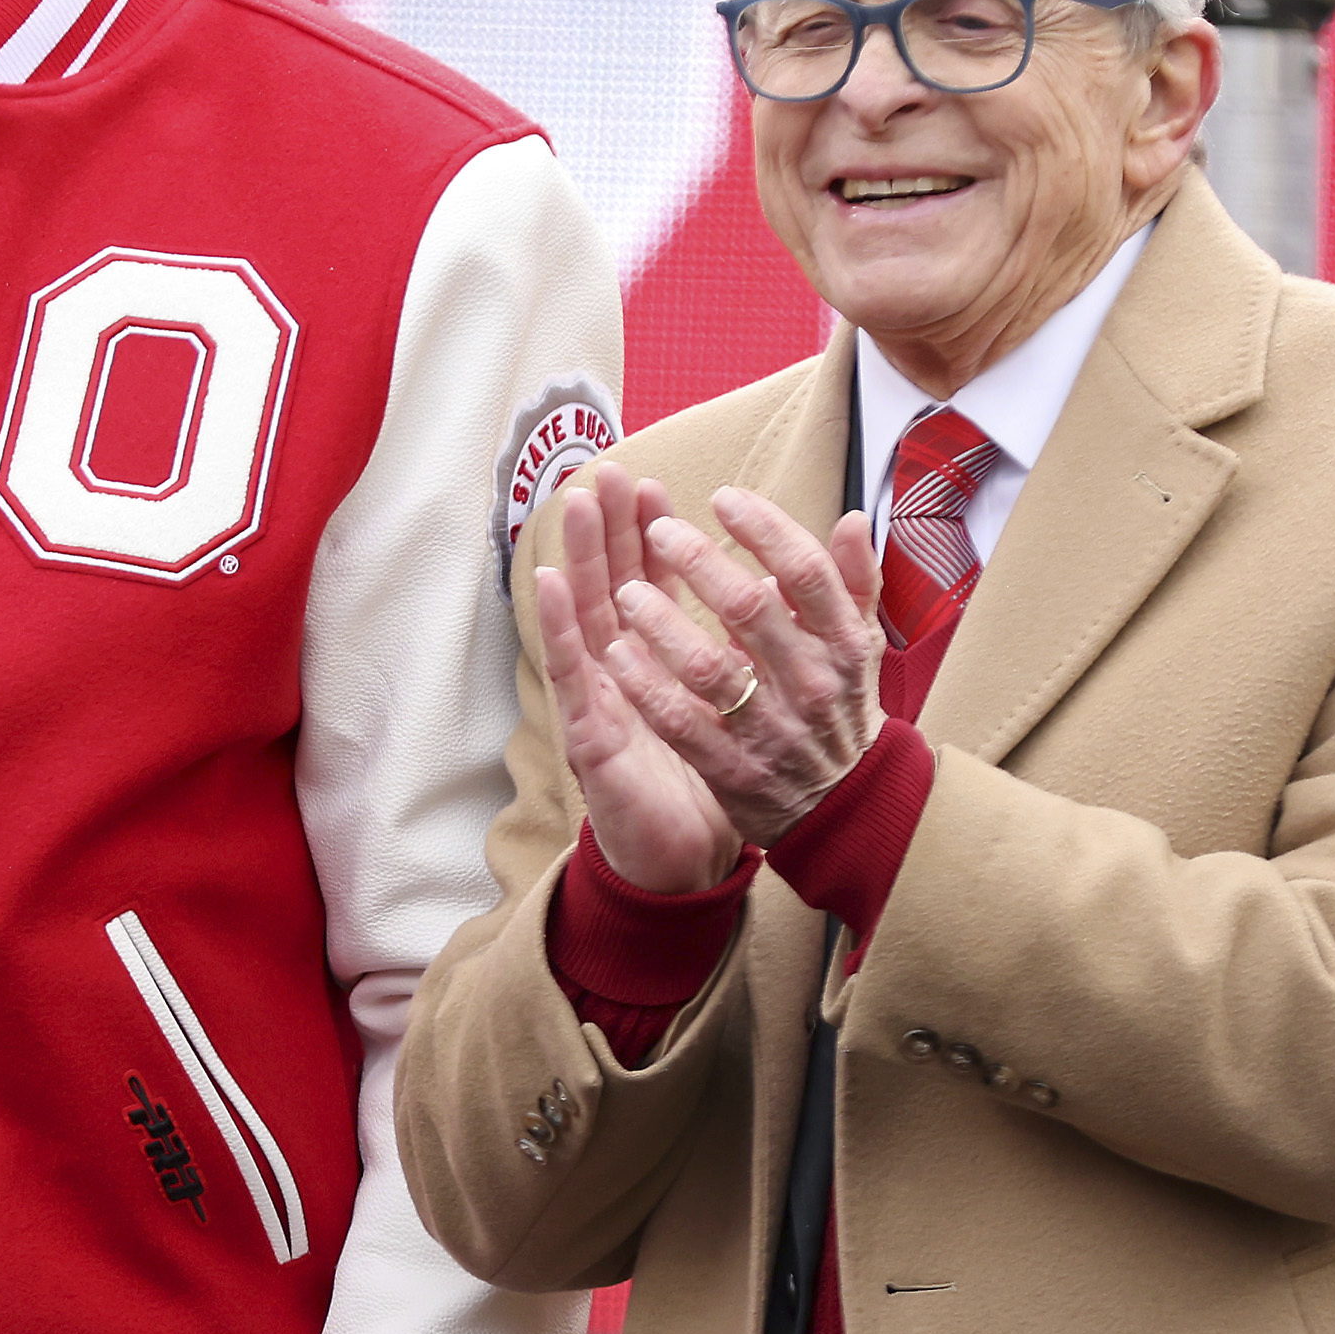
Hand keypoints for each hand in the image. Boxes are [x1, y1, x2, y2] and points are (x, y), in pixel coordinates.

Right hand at [530, 474, 740, 895]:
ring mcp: (600, 700)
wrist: (686, 863)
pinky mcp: (588, 734)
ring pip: (585, 615)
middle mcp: (623, 673)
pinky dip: (555, 625)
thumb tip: (787, 591)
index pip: (655, 585)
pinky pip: (570, 673)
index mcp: (662, 663)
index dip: (651, 536)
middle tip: (604, 470)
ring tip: (574, 503)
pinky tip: (547, 582)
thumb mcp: (744, 709)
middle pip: (613, 584)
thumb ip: (760, 650)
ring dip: (579, 555)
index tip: (653, 485)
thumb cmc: (711, 784)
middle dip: (610, 527)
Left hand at [596, 487, 885, 847]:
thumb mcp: (862, 646)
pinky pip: (679, 723)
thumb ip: (855, 582)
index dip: (764, 528)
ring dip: (661, 622)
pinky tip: (614, 653)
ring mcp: (769, 728)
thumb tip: (850, 519)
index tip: (723, 498)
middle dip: (698, 562)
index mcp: (843, 645)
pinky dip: (645, 686)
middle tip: (659, 530)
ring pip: (707, 667)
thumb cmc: (842, 709)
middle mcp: (810, 683)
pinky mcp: (731, 768)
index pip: (806, 573)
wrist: (846, 808)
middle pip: (750, 609)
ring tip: (626, 590)